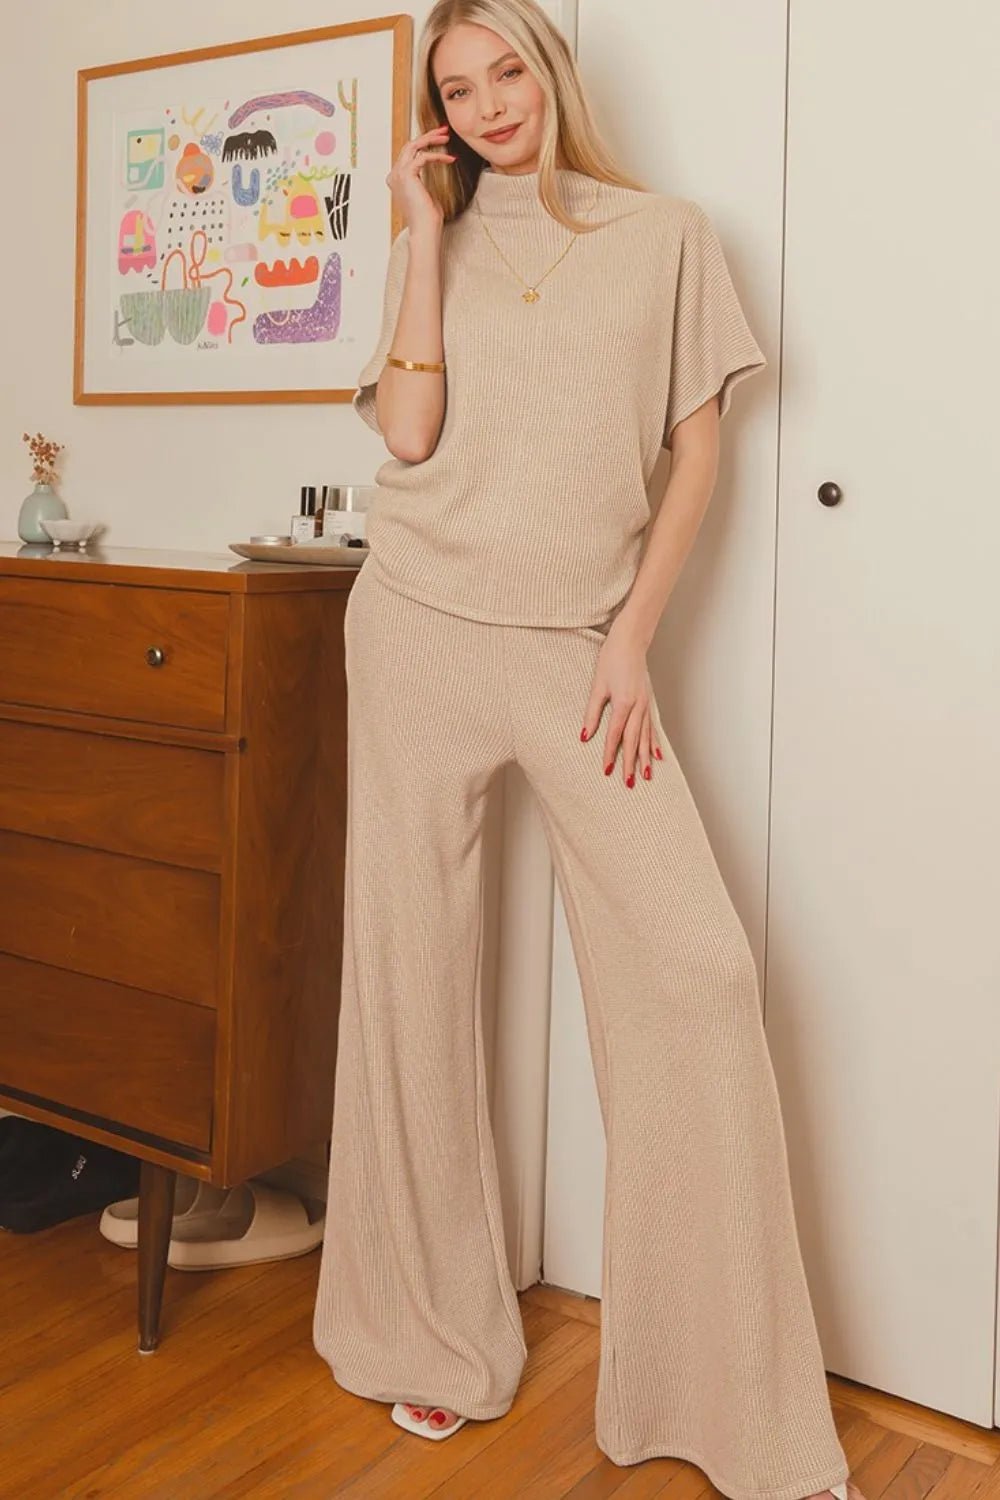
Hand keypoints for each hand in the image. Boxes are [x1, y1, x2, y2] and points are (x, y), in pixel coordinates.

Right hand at [387, 124, 455, 236]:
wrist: (425, 230)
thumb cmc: (428, 218)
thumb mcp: (427, 194)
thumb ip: (425, 181)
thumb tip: (435, 168)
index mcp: (397, 179)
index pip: (409, 154)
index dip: (424, 144)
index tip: (440, 139)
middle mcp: (395, 175)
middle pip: (410, 146)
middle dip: (427, 136)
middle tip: (444, 130)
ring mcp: (398, 174)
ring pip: (414, 146)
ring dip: (431, 139)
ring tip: (446, 137)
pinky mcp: (407, 175)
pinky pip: (423, 157)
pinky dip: (438, 156)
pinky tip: (451, 159)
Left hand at [581, 619, 663, 786]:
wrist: (630, 642)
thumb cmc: (611, 660)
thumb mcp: (597, 685)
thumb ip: (592, 713)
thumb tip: (584, 737)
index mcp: (624, 703)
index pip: (615, 735)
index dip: (610, 754)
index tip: (607, 771)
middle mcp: (638, 707)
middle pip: (634, 741)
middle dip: (631, 763)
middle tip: (628, 784)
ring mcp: (646, 705)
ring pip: (646, 737)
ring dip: (645, 758)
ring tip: (646, 776)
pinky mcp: (648, 702)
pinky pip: (652, 728)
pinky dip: (654, 743)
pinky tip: (657, 756)